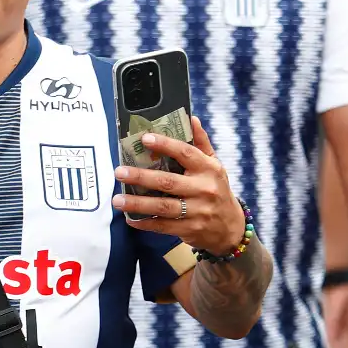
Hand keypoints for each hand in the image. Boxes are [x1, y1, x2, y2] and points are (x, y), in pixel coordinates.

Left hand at [113, 116, 245, 255]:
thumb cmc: (216, 190)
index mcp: (209, 169)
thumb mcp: (214, 166)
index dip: (165, 144)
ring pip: (163, 207)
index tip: (145, 138)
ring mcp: (197, 212)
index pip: (186, 153)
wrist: (230, 228)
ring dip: (138, 203)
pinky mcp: (190, 230)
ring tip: (117, 199)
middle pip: (168, 182)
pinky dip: (145, 223)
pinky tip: (130, 219)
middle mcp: (204, 189)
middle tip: (119, 172)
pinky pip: (163, 226)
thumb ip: (201, 143)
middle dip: (141, 177)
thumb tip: (192, 118)